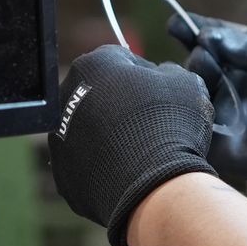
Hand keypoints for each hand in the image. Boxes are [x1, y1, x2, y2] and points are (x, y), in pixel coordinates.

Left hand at [48, 45, 213, 245]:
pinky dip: (105, 166)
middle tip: (151, 124)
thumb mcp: (186, 83)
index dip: (146, 76)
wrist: (154, 185)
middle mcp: (66, 98)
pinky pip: (87, 165)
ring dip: (110, 136)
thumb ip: (170, 71)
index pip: (122, 60)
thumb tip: (163, 75)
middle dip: (122, 105)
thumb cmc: (170, 125)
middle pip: (100, 95)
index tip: (162, 95)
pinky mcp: (63, 175)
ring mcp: (60, 138)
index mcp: (93, 65)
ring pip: (90, 130)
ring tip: (141, 152)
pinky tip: (128, 172)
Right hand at [168, 14, 246, 217]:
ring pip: (191, 95)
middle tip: (205, 51)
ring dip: (191, 79)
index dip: (193, 30)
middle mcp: (233, 86)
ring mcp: (227, 117)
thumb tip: (208, 36)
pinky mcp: (225, 148)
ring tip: (203, 68)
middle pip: (197, 65)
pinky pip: (195, 130)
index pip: (213, 41)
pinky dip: (188, 115)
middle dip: (196, 54)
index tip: (177, 22)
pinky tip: (193, 99)